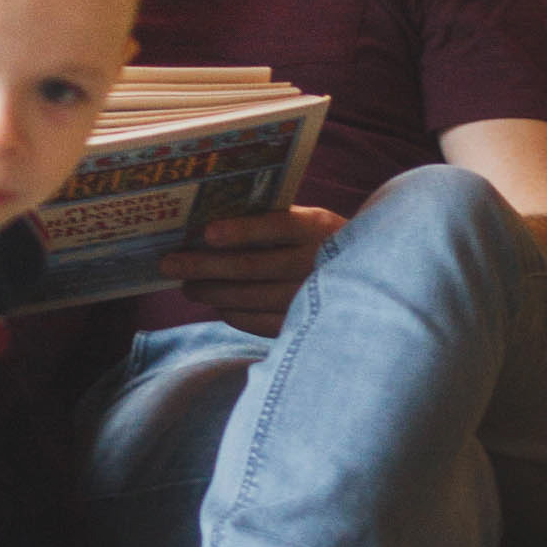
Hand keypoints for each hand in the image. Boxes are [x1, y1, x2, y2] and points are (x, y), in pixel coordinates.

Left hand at [158, 202, 340, 334]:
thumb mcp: (312, 223)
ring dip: (212, 291)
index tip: (206, 233)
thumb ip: (274, 222)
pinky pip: (260, 322)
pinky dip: (234, 314)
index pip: (276, 226)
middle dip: (204, 265)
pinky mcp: (306, 324)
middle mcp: (316, 263)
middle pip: (251, 266)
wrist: (376, 281)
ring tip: (187, 286)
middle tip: (170, 263)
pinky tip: (218, 305)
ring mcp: (311, 297)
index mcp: (318, 227)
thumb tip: (212, 228)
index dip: (241, 231)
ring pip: (250, 297)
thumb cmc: (326, 244)